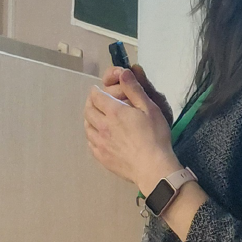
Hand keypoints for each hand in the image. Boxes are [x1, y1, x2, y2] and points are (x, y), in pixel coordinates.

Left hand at [84, 70, 180, 191]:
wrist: (153, 168)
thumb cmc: (155, 136)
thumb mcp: (150, 108)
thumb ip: (134, 90)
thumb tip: (123, 72)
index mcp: (114, 112)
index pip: (96, 96)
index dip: (96, 91)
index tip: (99, 90)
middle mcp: (102, 126)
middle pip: (88, 110)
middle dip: (91, 103)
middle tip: (97, 102)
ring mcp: (100, 143)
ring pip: (87, 127)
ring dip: (89, 119)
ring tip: (97, 118)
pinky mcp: (101, 157)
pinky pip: (90, 143)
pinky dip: (92, 135)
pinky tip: (99, 136)